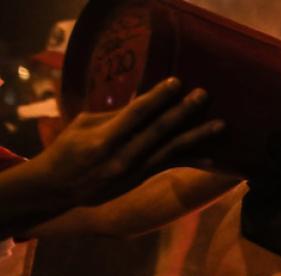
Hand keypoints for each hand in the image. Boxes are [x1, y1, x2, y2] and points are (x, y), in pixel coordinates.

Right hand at [30, 78, 223, 206]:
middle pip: (159, 130)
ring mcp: (134, 170)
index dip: (158, 97)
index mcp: (103, 138)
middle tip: (204, 95)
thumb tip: (146, 101)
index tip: (177, 81)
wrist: (58, 189)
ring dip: (197, 136)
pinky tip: (212, 157)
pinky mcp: (140, 179)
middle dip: (184, 112)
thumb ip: (115, 115)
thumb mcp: (83, 126)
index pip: (136, 113)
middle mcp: (122, 156)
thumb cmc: (68, 149)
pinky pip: (170, 167)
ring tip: (220, 124)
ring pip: (171, 150)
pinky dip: (191, 161)